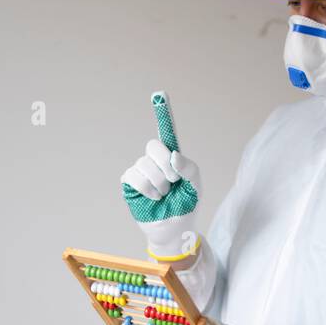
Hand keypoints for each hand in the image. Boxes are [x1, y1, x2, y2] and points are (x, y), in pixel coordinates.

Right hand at [121, 91, 202, 261]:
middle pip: (154, 146)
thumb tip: (173, 155)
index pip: (166, 133)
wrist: (174, 229)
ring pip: (146, 165)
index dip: (163, 114)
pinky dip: (147, 188)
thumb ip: (189, 167)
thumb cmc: (186, 205)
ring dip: (159, 184)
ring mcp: (141, 170)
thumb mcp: (195, 185)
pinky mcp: (129, 183)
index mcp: (171, 157)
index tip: (159, 95)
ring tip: (164, 195)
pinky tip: (153, 197)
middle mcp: (154, 160)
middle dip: (166, 165)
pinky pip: (135, 176)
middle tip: (173, 181)